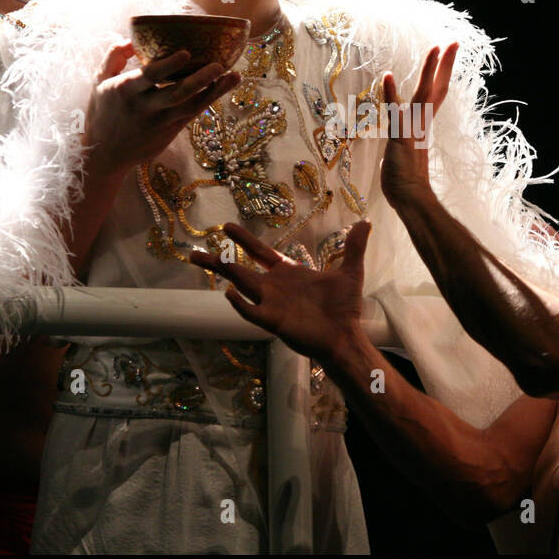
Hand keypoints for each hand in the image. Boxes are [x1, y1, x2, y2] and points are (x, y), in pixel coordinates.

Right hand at [83, 40, 240, 174]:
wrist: (104, 155)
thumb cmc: (102, 114)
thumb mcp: (98, 83)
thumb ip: (112, 58)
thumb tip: (128, 39)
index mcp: (126, 91)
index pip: (150, 76)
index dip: (168, 65)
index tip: (186, 53)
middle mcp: (146, 107)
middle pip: (177, 93)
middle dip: (200, 80)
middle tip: (220, 65)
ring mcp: (161, 122)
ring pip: (192, 106)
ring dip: (215, 91)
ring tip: (234, 76)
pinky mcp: (171, 132)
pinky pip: (193, 114)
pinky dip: (209, 100)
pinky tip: (223, 87)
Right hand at [190, 221, 371, 361]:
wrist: (345, 335)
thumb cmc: (343, 308)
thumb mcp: (350, 272)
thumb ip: (353, 247)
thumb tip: (366, 222)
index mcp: (287, 273)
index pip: (259, 252)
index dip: (244, 240)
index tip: (226, 226)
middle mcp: (274, 287)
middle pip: (240, 269)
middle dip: (218, 260)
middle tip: (192, 252)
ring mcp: (271, 303)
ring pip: (240, 285)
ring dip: (222, 273)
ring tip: (202, 260)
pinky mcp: (274, 320)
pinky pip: (251, 311)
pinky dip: (239, 303)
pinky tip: (228, 293)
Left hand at [380, 43, 457, 206]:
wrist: (410, 200)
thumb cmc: (406, 182)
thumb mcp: (405, 156)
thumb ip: (405, 146)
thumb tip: (402, 149)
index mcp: (424, 125)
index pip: (437, 94)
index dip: (443, 73)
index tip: (448, 54)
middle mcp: (422, 123)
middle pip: (437, 88)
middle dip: (445, 65)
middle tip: (454, 43)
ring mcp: (413, 129)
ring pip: (423, 95)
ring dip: (428, 71)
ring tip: (435, 48)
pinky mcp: (401, 137)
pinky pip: (395, 112)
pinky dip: (390, 94)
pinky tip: (387, 75)